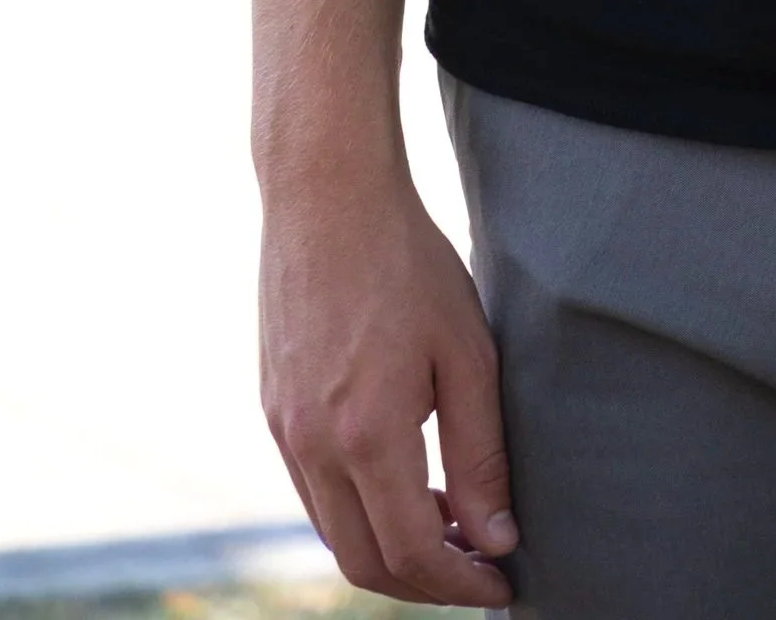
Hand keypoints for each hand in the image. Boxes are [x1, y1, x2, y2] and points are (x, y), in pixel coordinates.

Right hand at [259, 165, 517, 605]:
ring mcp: (283, 431)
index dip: (461, 584)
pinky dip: (359, 512)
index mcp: (366, 436)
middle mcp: (312, 447)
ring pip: (334, 533)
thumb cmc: (408, 262)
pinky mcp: (273, 409)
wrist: (328, 195)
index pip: (413, 553)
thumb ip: (481, 454)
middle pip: (365, 562)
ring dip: (391, 550)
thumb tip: (495, 537)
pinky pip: (314, 492)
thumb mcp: (467, 353)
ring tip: (451, 527)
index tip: (502, 584)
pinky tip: (404, 482)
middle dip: (426, 583)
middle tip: (479, 570)